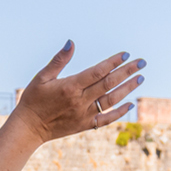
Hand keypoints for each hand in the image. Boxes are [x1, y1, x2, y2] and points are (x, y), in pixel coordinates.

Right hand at [9, 42, 145, 143]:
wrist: (28, 128)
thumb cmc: (33, 100)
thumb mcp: (42, 77)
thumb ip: (59, 60)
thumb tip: (72, 43)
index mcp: (70, 87)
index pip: (98, 71)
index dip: (113, 62)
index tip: (126, 54)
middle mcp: (80, 101)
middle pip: (109, 83)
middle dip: (127, 72)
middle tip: (142, 62)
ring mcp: (84, 115)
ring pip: (111, 100)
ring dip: (127, 89)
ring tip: (140, 78)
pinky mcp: (84, 126)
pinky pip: (106, 120)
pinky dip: (119, 113)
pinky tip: (130, 104)